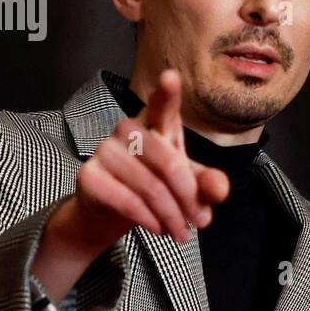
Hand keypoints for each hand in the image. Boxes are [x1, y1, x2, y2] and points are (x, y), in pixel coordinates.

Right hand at [59, 69, 230, 251]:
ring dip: (172, 216)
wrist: (106, 217)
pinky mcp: (90, 175)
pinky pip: (128, 200)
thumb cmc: (152, 190)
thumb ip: (206, 185)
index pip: (162, 107)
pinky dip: (149, 220)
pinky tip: (157, 228)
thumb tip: (220, 190)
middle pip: (168, 162)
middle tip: (199, 223)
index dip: (167, 93)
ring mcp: (105, 150)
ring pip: (150, 186)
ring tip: (181, 233)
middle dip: (189, 198)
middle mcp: (128, 131)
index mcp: (155, 126)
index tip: (171, 77)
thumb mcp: (186, 188)